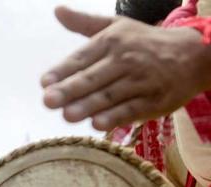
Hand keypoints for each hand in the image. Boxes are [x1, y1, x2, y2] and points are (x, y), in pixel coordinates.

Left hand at [41, 6, 210, 130]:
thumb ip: (84, 23)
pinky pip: (132, 109)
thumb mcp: (116, 27)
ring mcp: (140, 81)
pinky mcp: (154, 100)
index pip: (82, 58)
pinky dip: (115, 117)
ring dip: (88, 106)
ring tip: (67, 115)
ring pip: (110, 95)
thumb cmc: (143, 43)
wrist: (192, 55)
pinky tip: (98, 124)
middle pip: (93, 78)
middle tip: (48, 101)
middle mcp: (125, 59)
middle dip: (70, 90)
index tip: (44, 82)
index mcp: (111, 41)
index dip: (62, 71)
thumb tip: (57, 10)